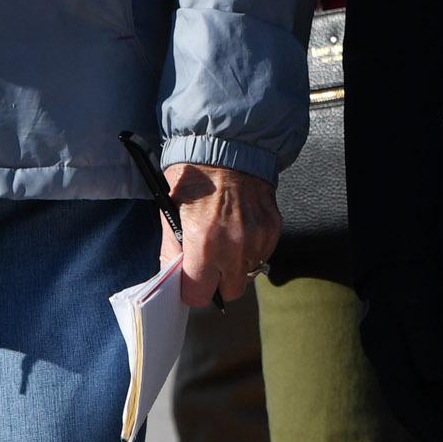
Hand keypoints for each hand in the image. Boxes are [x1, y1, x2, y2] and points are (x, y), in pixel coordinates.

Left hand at [161, 163, 281, 306]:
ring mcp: (258, 238)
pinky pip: (262, 255)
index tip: (190, 281)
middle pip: (230, 292)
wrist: (228, 146)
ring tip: (225, 239)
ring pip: (248, 274)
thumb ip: (172, 251)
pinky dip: (251, 249)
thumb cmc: (193, 177)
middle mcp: (234, 246)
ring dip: (236, 265)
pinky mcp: (273, 228)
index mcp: (204, 243)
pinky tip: (240, 227)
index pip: (198, 296)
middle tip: (208, 265)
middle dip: (217, 283)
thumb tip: (174, 279)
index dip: (192, 290)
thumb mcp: (169, 212)